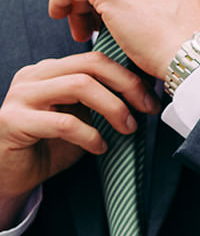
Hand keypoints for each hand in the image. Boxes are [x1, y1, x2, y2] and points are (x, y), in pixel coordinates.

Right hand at [0, 53, 159, 225]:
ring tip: (126, 129)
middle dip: (127, 87)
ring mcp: (20, 96)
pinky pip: (63, 122)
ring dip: (112, 108)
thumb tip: (144, 95)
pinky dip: (90, 135)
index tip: (150, 100)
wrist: (12, 175)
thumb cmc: (50, 146)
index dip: (129, 78)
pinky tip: (99, 147)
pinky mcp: (13, 120)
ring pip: (79, 86)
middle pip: (90, 66)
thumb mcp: (82, 118)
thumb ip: (102, 101)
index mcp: (50, 71)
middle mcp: (33, 76)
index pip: (96, 60)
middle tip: (146, 110)